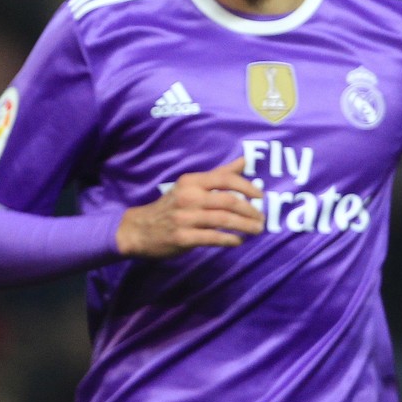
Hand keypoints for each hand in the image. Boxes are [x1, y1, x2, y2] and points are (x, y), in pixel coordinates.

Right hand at [116, 157, 264, 259]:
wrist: (139, 229)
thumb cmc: (171, 206)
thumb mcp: (190, 186)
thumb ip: (218, 174)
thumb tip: (244, 161)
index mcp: (191, 182)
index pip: (224, 179)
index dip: (247, 186)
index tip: (260, 196)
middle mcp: (188, 197)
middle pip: (228, 201)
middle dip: (250, 211)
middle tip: (262, 219)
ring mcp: (185, 218)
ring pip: (223, 220)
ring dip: (245, 226)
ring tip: (256, 230)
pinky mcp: (183, 237)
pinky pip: (213, 238)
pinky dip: (230, 240)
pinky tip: (237, 241)